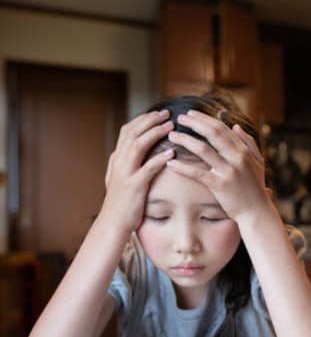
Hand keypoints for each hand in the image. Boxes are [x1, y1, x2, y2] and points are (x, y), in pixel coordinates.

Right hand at [99, 110, 173, 232]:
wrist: (112, 223)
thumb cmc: (121, 201)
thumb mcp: (119, 177)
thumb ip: (125, 162)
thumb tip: (131, 149)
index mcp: (117, 159)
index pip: (127, 130)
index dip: (143, 119)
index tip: (158, 113)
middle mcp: (119, 162)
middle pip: (133, 132)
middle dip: (150, 120)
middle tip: (167, 113)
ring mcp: (125, 173)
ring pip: (138, 145)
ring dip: (155, 133)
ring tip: (171, 127)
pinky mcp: (134, 186)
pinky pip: (147, 168)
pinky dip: (159, 158)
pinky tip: (172, 152)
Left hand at [165, 110, 269, 223]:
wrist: (257, 212)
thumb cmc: (256, 188)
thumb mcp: (258, 162)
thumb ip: (249, 143)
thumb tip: (235, 126)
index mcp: (244, 150)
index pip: (222, 128)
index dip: (205, 119)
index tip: (191, 114)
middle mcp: (237, 157)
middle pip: (212, 133)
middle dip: (194, 123)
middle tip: (179, 117)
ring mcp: (229, 171)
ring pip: (203, 149)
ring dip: (185, 140)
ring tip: (172, 135)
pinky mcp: (220, 185)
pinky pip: (198, 173)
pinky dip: (182, 168)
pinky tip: (170, 163)